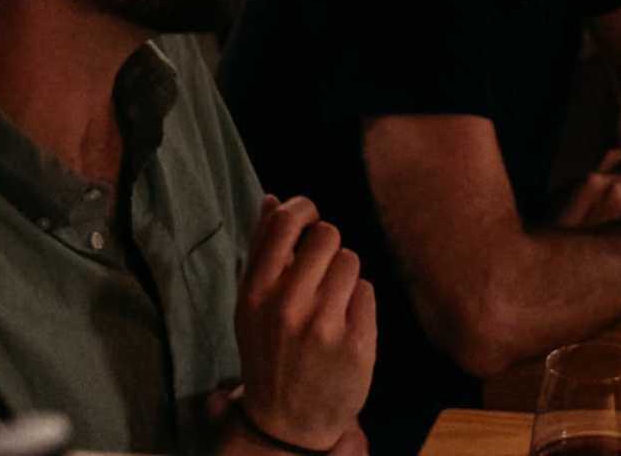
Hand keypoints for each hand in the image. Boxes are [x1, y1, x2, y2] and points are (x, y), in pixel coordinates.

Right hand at [234, 196, 374, 452]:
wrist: (287, 422)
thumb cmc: (270, 352)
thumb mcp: (253, 304)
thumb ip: (262, 249)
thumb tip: (273, 199)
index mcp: (256, 292)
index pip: (286, 223)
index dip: (304, 210)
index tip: (310, 220)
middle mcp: (287, 305)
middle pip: (327, 235)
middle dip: (329, 247)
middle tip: (322, 272)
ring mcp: (323, 325)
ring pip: (350, 260)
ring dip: (345, 276)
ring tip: (331, 303)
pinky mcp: (356, 342)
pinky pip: (367, 291)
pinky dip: (359, 304)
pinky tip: (345, 325)